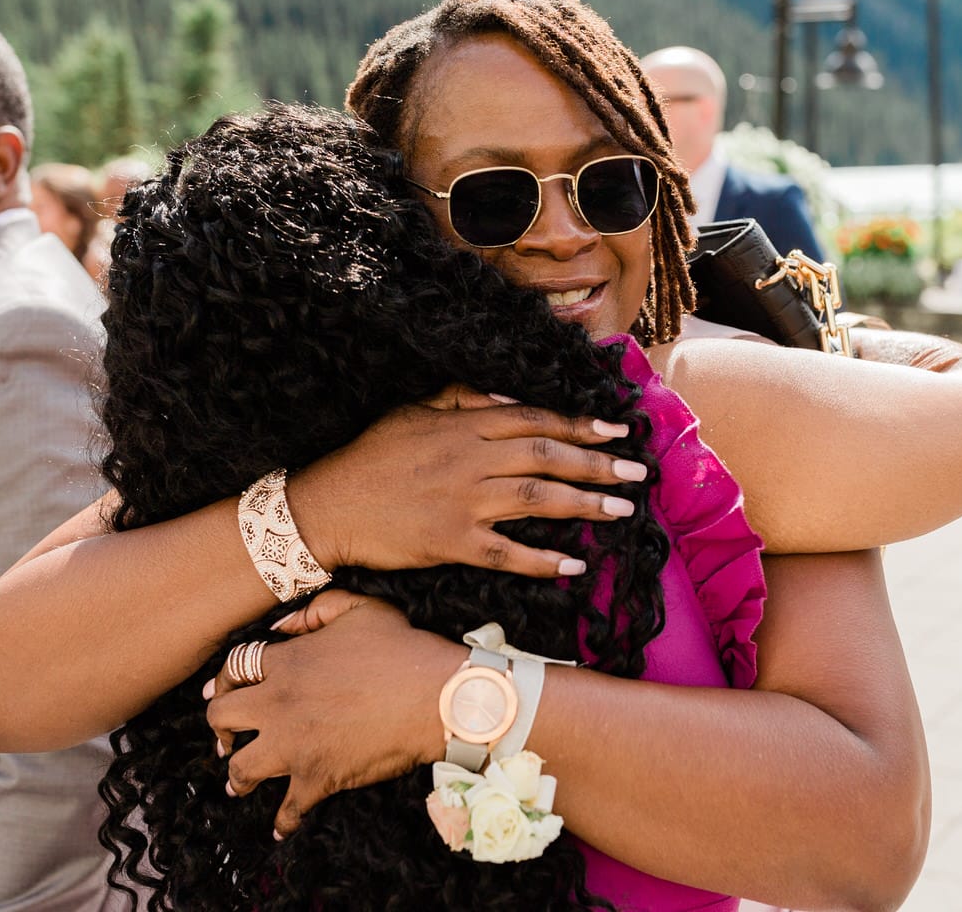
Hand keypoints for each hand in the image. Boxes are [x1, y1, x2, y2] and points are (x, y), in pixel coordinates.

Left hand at [205, 590, 464, 837]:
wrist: (436, 697)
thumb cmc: (403, 649)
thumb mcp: (361, 608)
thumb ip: (316, 611)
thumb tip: (281, 626)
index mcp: (287, 662)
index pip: (234, 669)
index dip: (224, 680)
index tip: (219, 692)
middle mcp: (278, 704)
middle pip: (221, 718)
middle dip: (219, 728)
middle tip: (226, 738)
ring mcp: (294, 746)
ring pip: (242, 769)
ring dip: (238, 776)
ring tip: (240, 784)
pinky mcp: (316, 778)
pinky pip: (288, 809)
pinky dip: (284, 821)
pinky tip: (282, 827)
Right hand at [286, 386, 646, 577]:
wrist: (326, 506)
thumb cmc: (370, 456)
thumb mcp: (413, 412)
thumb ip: (461, 398)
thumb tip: (508, 397)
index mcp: (463, 425)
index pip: (534, 419)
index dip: (579, 425)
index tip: (616, 431)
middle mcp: (469, 459)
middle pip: (546, 457)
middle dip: (596, 463)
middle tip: (636, 472)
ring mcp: (462, 502)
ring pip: (536, 499)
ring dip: (584, 504)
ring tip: (621, 509)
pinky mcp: (451, 542)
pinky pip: (507, 552)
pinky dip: (542, 559)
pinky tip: (574, 564)